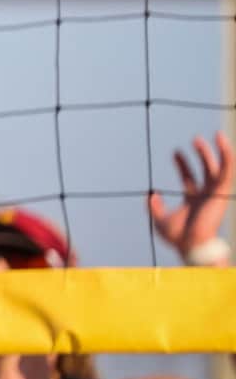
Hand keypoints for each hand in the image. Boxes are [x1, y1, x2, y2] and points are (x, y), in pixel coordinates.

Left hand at [149, 132, 233, 260]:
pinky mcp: (221, 191)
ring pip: (220, 168)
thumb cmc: (177, 237)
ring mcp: (215, 193)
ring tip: (214, 135)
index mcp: (193, 201)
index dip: (183, 164)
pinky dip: (227, 155)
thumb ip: (155, 207)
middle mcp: (206, 195)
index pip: (189, 178)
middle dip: (202, 154)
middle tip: (194, 139)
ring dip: (218, 152)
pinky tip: (222, 140)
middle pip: (206, 170)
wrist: (191, 243)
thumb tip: (151, 194)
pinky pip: (227, 170)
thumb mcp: (160, 220)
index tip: (175, 151)